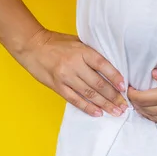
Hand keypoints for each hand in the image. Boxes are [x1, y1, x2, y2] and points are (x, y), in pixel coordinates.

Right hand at [13, 27, 127, 116]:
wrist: (32, 46)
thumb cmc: (56, 42)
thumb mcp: (77, 42)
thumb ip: (91, 54)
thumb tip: (110, 67)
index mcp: (82, 51)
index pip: (103, 65)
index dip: (115, 77)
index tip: (124, 87)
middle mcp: (74, 64)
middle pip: (98, 83)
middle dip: (113, 96)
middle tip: (124, 105)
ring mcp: (65, 76)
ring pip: (89, 94)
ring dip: (104, 104)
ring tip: (116, 111)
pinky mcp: (57, 86)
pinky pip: (75, 99)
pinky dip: (87, 107)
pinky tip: (98, 113)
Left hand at [127, 66, 156, 127]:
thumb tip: (154, 73)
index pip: (143, 98)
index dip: (132, 93)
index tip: (129, 85)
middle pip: (143, 109)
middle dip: (133, 101)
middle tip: (130, 91)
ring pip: (150, 117)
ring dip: (141, 109)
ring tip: (137, 99)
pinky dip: (151, 115)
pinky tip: (150, 108)